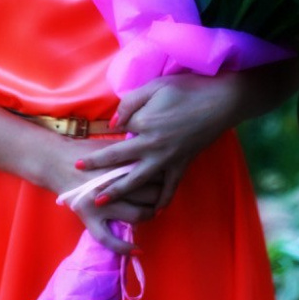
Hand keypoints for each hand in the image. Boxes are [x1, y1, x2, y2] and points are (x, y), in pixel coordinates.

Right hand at [48, 136, 163, 254]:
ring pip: (136, 215)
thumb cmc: (86, 152)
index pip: (153, 174)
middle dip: (159, 196)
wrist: (56, 161)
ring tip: (152, 213)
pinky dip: (124, 247)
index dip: (163, 177)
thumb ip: (132, 152)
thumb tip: (155, 157)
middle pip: (149, 195)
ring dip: (149, 215)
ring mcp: (100, 204)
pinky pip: (108, 239)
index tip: (165, 178)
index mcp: (120, 164)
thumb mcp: (111, 146)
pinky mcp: (88, 218)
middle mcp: (113, 185)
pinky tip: (138, 250)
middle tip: (161, 195)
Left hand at [75, 71, 246, 212]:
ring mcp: (168, 158)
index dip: (101, 142)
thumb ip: (130, 103)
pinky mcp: (182, 165)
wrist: (220, 101)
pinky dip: (161, 202)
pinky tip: (153, 213)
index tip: (81, 156)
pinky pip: (170, 188)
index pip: (116, 135)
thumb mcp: (154, 87)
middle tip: (78, 179)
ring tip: (101, 202)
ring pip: (138, 180)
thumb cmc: (187, 88)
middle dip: (97, 171)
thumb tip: (114, 124)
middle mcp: (153, 146)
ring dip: (117, 192)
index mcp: (144, 124)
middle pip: (119, 163)